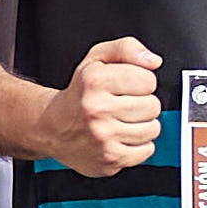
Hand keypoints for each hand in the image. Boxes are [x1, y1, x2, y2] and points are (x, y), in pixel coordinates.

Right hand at [39, 35, 160, 177]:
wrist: (53, 127)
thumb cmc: (80, 93)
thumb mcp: (97, 59)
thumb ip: (127, 48)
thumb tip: (153, 61)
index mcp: (95, 81)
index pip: (148, 80)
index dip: (141, 81)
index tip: (128, 86)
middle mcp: (97, 109)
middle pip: (153, 106)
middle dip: (143, 104)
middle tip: (124, 105)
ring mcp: (103, 137)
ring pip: (152, 129)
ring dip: (142, 125)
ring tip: (122, 121)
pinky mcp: (109, 159)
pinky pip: (147, 150)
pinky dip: (139, 145)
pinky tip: (122, 137)